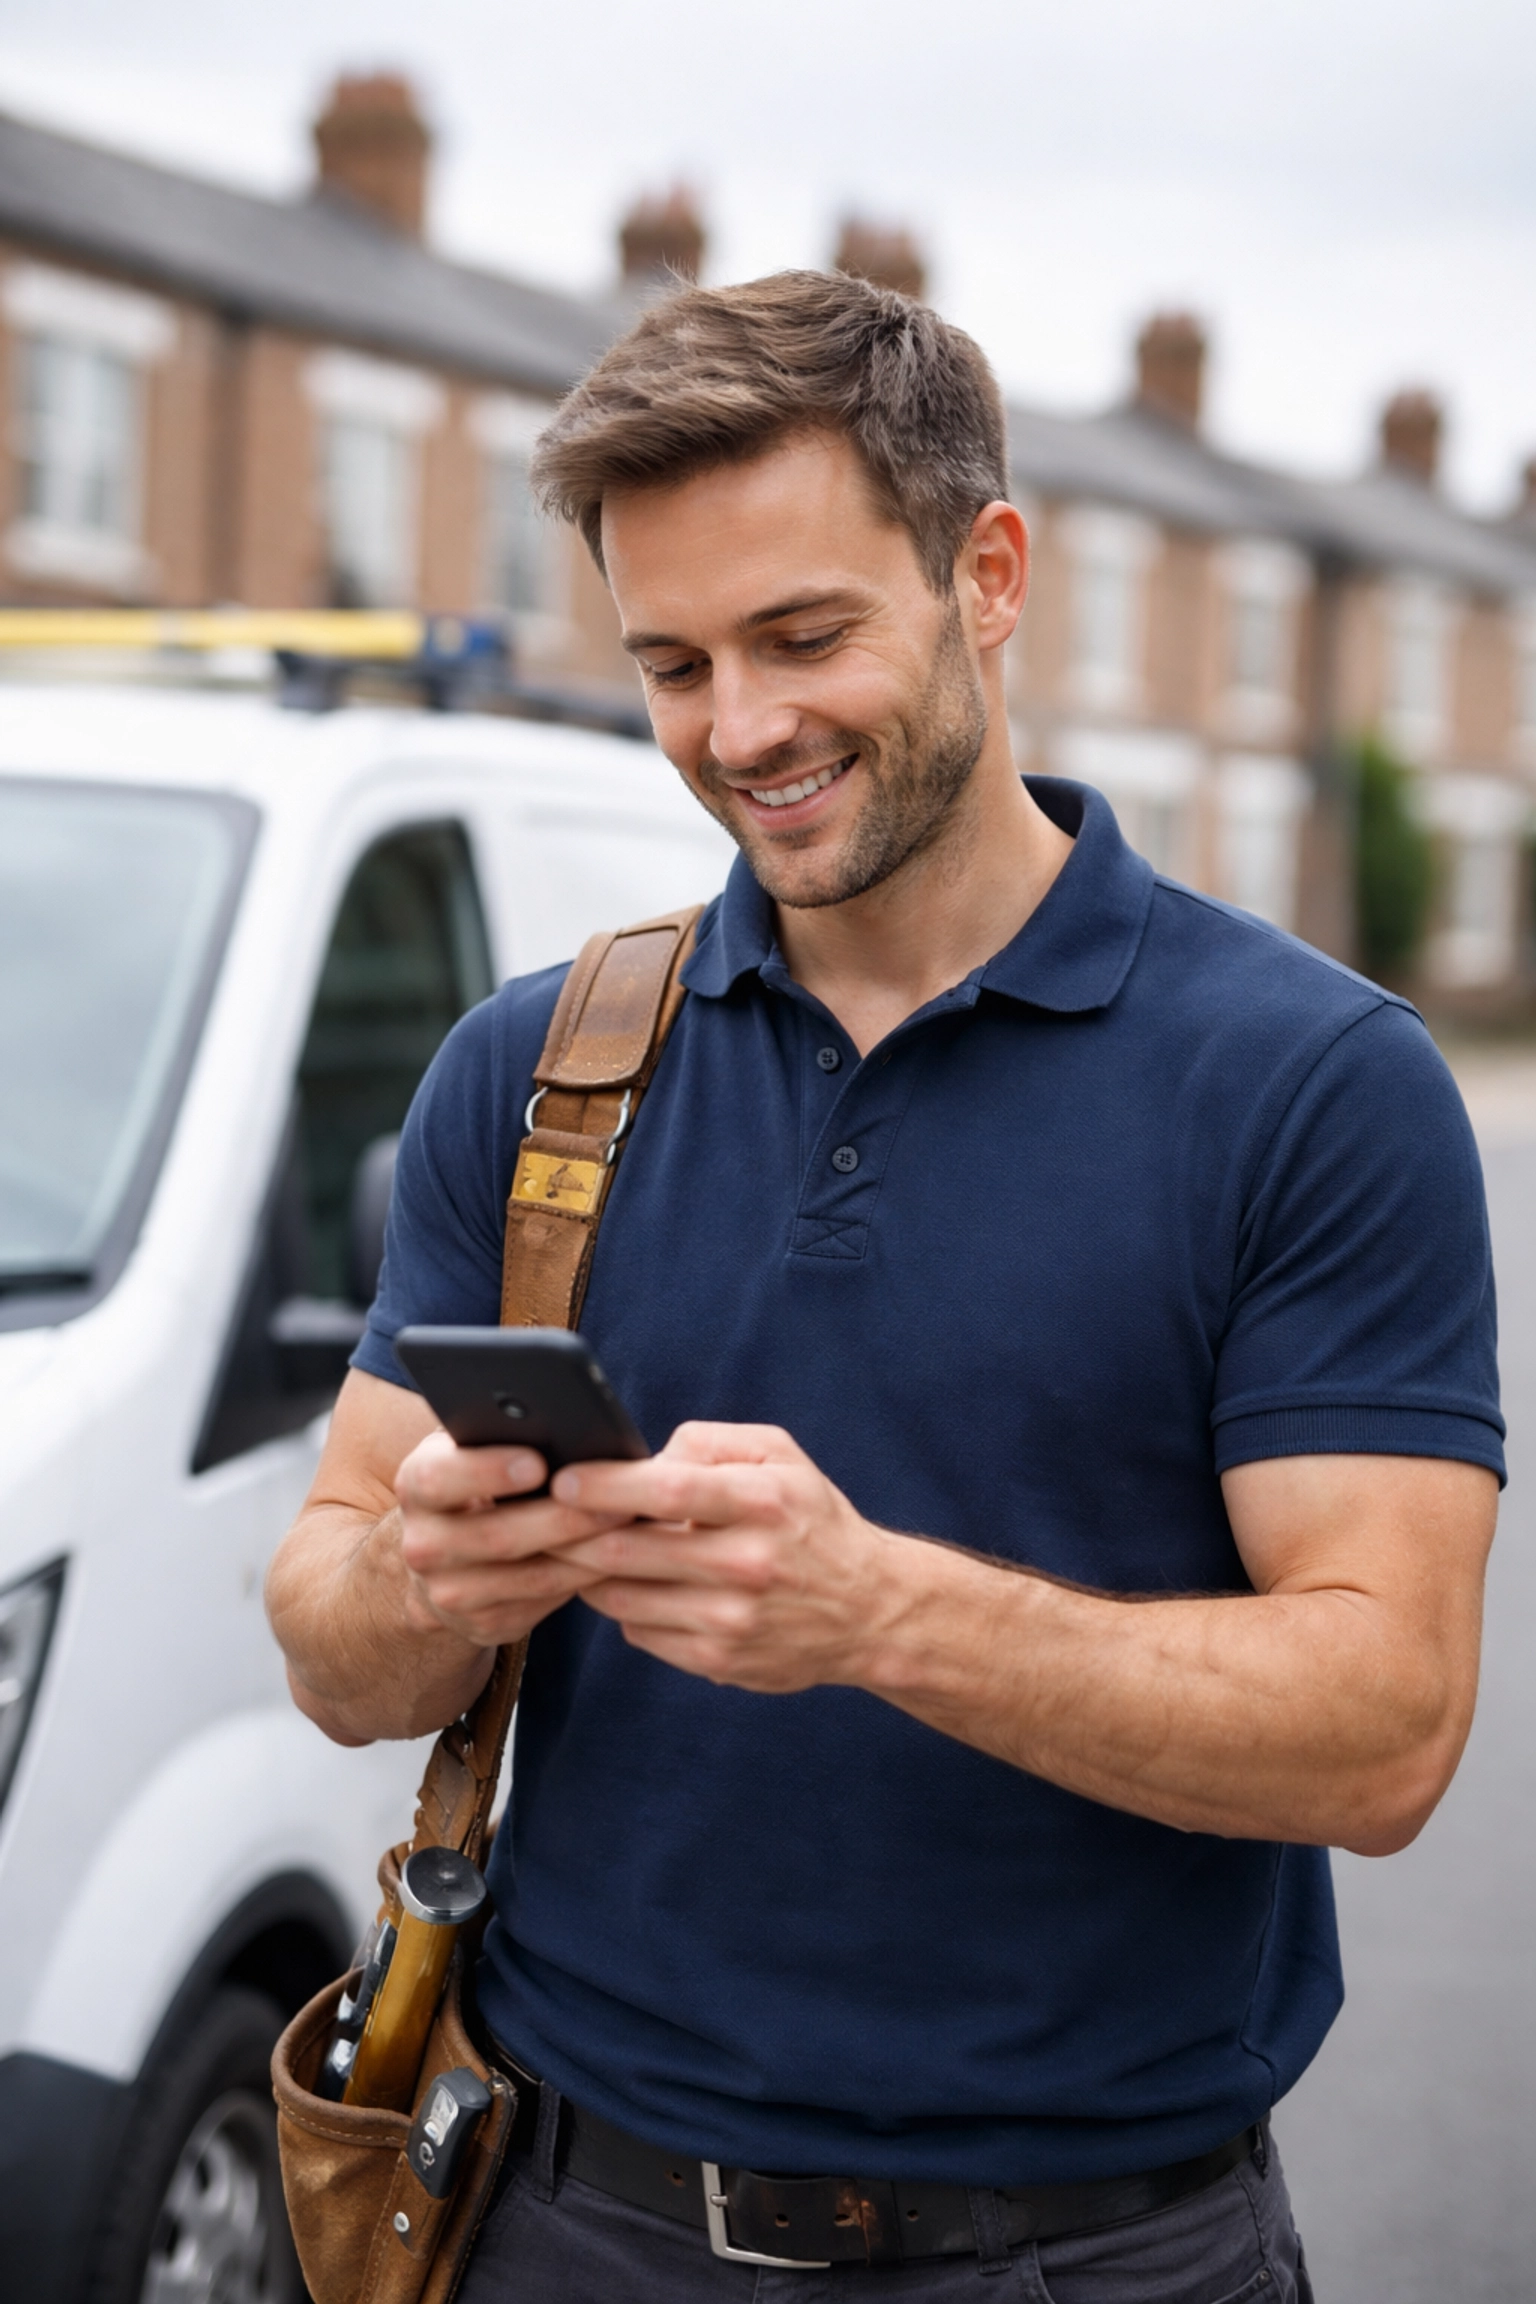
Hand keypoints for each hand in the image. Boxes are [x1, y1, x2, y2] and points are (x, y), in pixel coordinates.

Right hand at [394, 1431, 628, 1647]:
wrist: (443, 1554)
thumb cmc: (475, 1479)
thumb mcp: (471, 1449)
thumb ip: (497, 1432)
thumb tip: (560, 1421)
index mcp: (416, 1486)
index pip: (439, 1479)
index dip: (487, 1471)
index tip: (538, 1463)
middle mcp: (423, 1545)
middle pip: (497, 1536)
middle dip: (564, 1519)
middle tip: (619, 1501)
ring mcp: (450, 1594)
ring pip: (529, 1578)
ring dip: (586, 1555)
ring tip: (630, 1528)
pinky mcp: (482, 1626)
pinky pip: (544, 1605)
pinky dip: (584, 1581)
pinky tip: (617, 1560)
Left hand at [550, 1422, 905, 1691]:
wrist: (869, 1610)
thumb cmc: (812, 1521)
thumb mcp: (780, 1456)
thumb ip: (708, 1442)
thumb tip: (642, 1460)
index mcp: (761, 1502)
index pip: (663, 1491)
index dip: (602, 1487)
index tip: (560, 1480)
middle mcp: (746, 1563)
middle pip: (625, 1552)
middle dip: (569, 1535)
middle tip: (542, 1520)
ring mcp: (730, 1620)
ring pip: (619, 1597)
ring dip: (588, 1573)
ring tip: (580, 1551)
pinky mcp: (719, 1662)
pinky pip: (639, 1632)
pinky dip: (624, 1607)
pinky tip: (634, 1587)